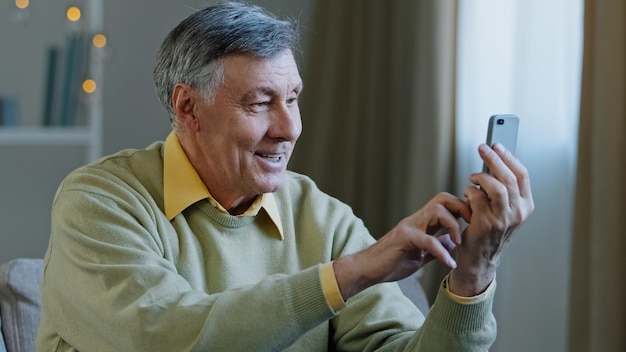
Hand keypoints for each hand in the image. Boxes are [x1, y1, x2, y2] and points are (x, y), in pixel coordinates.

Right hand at [334, 192, 471, 299]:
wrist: (367, 269)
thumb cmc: (391, 261)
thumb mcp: (421, 254)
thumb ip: (437, 245)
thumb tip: (453, 241)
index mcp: (423, 222)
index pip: (447, 204)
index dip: (465, 209)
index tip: (478, 223)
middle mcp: (417, 219)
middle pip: (444, 198)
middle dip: (463, 208)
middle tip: (474, 226)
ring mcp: (409, 226)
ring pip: (437, 211)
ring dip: (453, 226)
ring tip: (460, 243)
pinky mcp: (404, 238)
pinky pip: (428, 240)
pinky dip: (442, 252)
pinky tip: (449, 265)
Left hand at [449, 143, 533, 295]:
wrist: (480, 259)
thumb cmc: (489, 230)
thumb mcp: (503, 210)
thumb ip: (503, 189)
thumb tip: (493, 160)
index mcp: (526, 206)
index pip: (523, 175)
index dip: (509, 157)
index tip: (497, 145)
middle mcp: (518, 213)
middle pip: (509, 178)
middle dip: (494, 159)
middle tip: (482, 147)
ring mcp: (503, 220)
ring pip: (497, 187)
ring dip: (481, 176)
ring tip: (472, 176)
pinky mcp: (486, 225)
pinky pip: (477, 198)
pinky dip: (470, 191)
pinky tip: (466, 192)